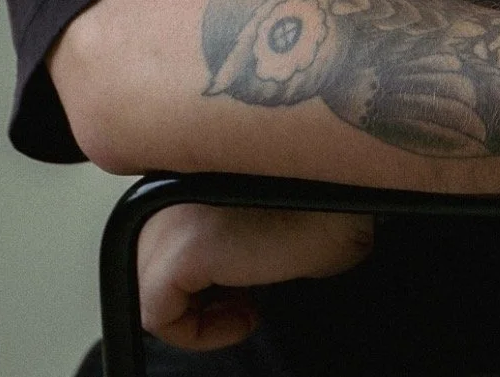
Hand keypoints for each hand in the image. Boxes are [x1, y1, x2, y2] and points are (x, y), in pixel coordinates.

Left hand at [137, 203, 374, 350]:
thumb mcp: (262, 214)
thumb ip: (224, 233)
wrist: (353, 194)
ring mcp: (168, 216)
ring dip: (196, 312)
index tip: (244, 283)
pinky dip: (197, 331)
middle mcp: (167, 185)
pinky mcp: (183, 249)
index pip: (160, 236)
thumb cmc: (327, 201)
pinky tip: (247, 315)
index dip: (201, 273)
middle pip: (149, 261)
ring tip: (247, 305)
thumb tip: (217, 272)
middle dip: (194, 292)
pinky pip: (156, 313)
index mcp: (183, 168)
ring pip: (146, 287)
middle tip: (245, 297)